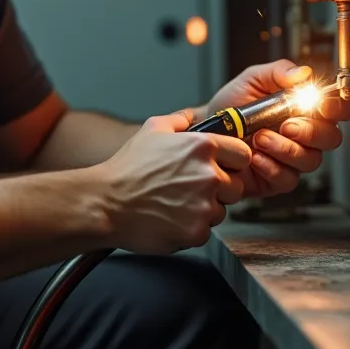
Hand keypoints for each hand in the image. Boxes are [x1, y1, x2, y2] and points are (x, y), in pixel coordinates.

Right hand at [97, 111, 251, 253]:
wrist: (106, 203)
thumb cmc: (127, 168)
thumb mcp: (152, 130)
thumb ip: (180, 120)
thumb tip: (193, 117)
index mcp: (203, 147)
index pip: (244, 155)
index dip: (233, 162)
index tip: (222, 168)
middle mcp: (209, 175)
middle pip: (236, 187)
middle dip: (220, 190)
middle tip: (192, 189)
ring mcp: (204, 205)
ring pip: (221, 211)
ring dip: (204, 210)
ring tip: (176, 204)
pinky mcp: (196, 232)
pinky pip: (205, 231)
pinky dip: (190, 229)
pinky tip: (170, 218)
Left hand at [205, 60, 349, 200]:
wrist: (208, 128)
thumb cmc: (232, 104)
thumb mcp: (253, 79)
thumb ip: (278, 72)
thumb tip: (303, 73)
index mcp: (306, 108)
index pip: (339, 109)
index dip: (339, 108)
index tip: (323, 106)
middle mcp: (305, 135)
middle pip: (331, 138)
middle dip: (310, 132)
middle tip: (285, 125)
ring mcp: (293, 159)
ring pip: (310, 160)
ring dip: (286, 149)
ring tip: (260, 138)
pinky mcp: (277, 179)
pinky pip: (288, 179)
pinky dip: (271, 167)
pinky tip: (255, 157)